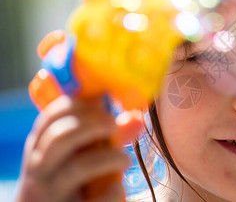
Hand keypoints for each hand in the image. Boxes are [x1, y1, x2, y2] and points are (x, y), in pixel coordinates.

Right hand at [15, 95, 143, 201]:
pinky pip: (92, 201)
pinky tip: (119, 187)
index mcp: (39, 148)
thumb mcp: (78, 155)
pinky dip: (111, 191)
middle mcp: (39, 169)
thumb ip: (107, 135)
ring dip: (109, 158)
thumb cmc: (70, 181)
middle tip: (114, 125)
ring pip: (78, 167)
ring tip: (126, 159)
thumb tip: (137, 118)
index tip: (101, 103)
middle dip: (92, 125)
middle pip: (60, 137)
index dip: (78, 105)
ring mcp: (50, 193)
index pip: (51, 117)